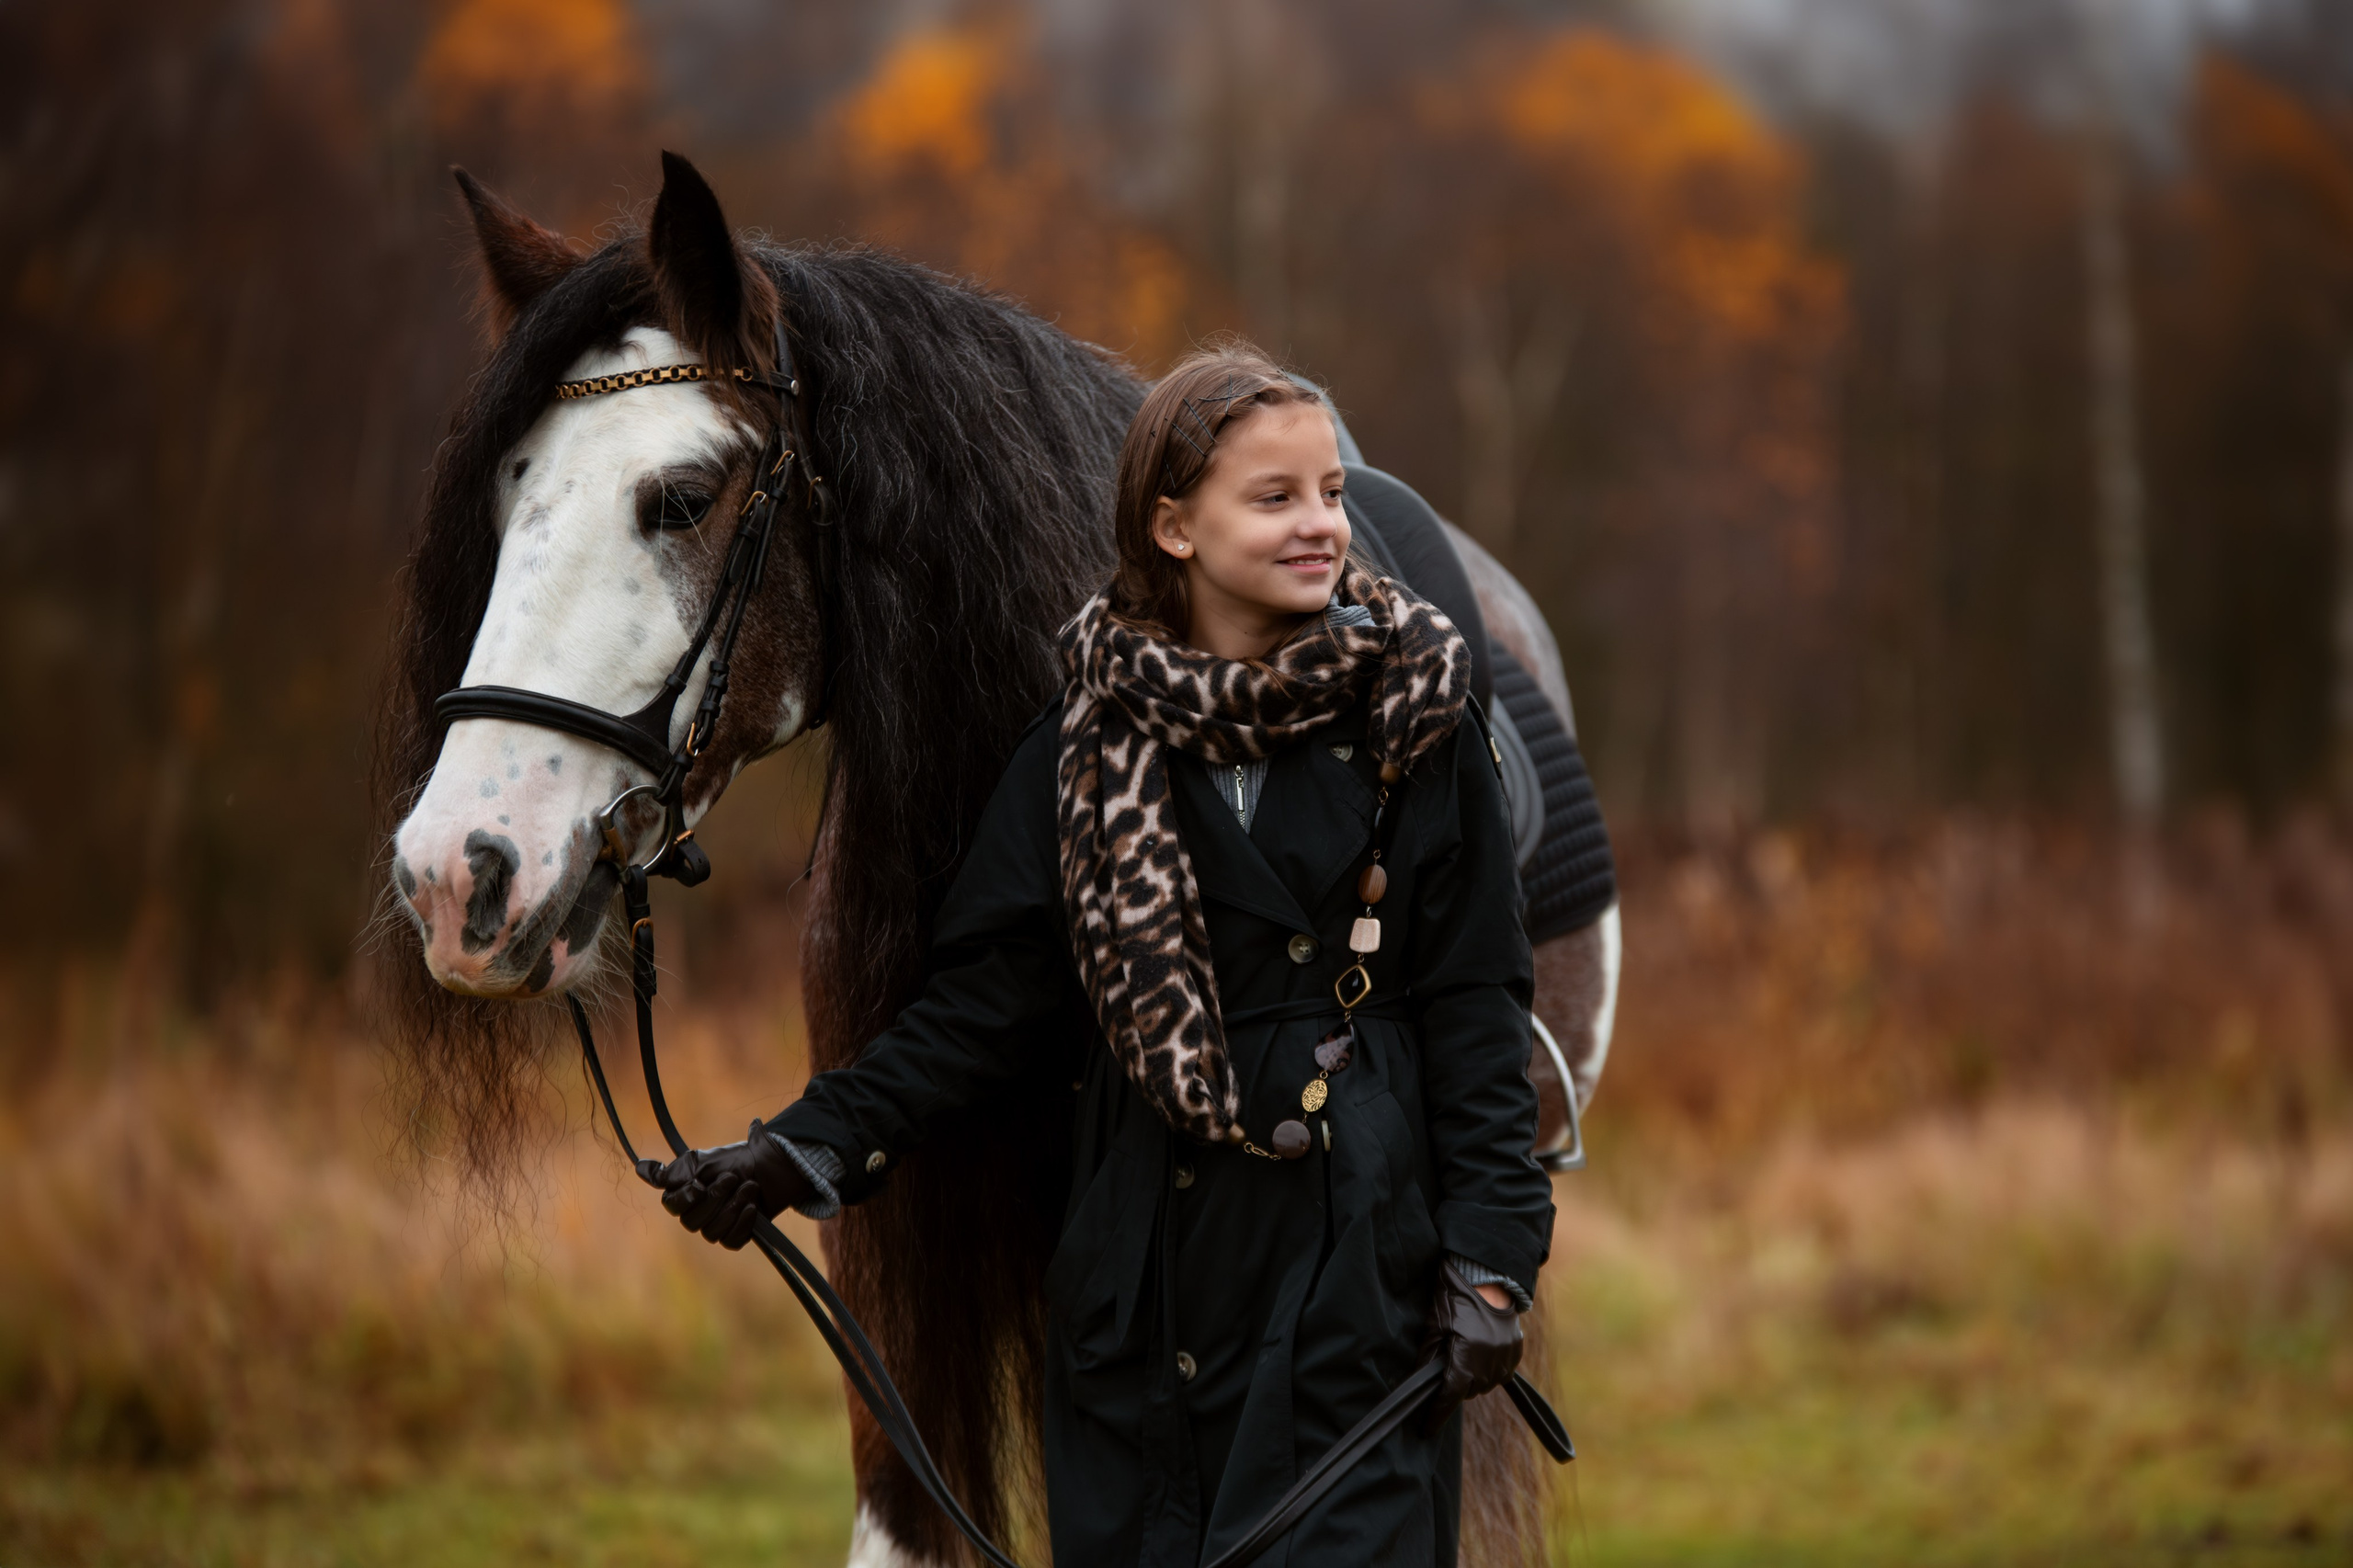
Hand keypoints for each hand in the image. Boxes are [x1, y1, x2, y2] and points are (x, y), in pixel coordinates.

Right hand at [656, 1118, 811, 1249]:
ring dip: (733, 1206)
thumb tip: (640, 1168)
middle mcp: (694, 1214)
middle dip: (716, 1198)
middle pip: (692, 1222)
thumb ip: (672, 1170)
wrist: (768, 1168)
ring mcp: (713, 1227)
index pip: (673, 1206)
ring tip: (749, 1187)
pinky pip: (730, 1240)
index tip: (701, 1182)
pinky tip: (752, 1206)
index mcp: (683, 1195)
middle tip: (732, 1178)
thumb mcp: (701, 1159)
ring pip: (712, 1232)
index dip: (687, 1197)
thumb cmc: (732, 1161)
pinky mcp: (733, 1236)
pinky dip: (743, 1222)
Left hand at [1420, 1259, 1523, 1432]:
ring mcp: (1505, 1359)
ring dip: (1473, 1378)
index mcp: (1466, 1357)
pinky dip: (1488, 1368)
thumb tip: (1421, 1385)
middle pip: (1468, 1392)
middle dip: (1455, 1386)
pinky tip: (1480, 1352)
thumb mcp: (1434, 1326)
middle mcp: (1488, 1363)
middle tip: (1446, 1369)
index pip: (1449, 1397)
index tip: (1426, 1429)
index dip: (1436, 1415)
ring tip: (1465, 1355)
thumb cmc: (1453, 1297)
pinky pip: (1500, 1372)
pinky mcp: (1516, 1351)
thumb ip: (1429, 1358)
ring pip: (1485, 1384)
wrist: (1487, 1277)